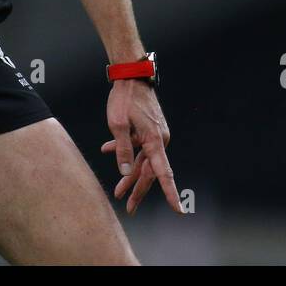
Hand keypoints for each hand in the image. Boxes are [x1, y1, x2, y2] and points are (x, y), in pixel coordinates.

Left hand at [101, 79, 181, 214]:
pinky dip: (126, 150)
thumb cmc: (124, 98)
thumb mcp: (118, 124)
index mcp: (154, 140)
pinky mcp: (149, 129)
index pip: (163, 172)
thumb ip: (122, 149)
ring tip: (118, 190)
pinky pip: (138, 146)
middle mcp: (159, 139)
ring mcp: (155, 134)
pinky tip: (107, 149)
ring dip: (130, 173)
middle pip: (150, 170)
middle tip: (129, 207)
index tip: (178, 209)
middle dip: (138, 189)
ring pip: (143, 160)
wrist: (131, 76)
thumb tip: (126, 172)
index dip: (170, 192)